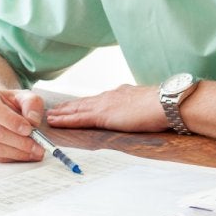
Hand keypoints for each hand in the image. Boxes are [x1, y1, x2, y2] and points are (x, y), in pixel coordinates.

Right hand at [0, 87, 45, 162]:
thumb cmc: (10, 103)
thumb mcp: (24, 96)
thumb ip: (31, 103)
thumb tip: (33, 120)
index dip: (12, 121)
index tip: (29, 129)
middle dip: (20, 142)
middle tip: (39, 146)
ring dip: (17, 153)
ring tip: (35, 152)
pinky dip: (12, 158)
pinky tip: (25, 155)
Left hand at [47, 84, 168, 132]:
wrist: (165, 103)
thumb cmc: (164, 106)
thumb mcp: (149, 105)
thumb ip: (140, 107)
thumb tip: (141, 112)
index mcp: (121, 93)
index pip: (99, 99)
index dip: (85, 102)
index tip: (77, 104)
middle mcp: (110, 96)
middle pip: (84, 102)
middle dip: (69, 106)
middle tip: (55, 109)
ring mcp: (104, 105)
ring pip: (77, 109)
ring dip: (62, 112)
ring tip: (50, 115)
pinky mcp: (102, 116)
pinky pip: (78, 119)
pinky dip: (65, 120)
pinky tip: (55, 122)